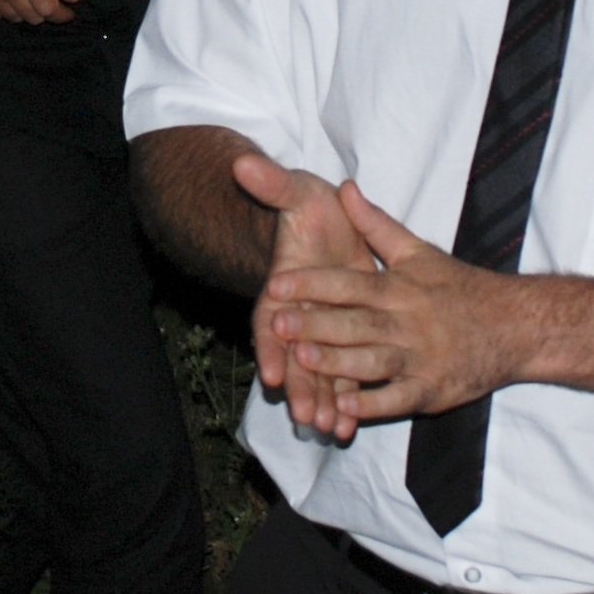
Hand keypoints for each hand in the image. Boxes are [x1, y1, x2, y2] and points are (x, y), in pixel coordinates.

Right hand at [233, 153, 374, 436]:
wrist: (323, 220)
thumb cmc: (307, 207)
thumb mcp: (293, 190)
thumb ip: (270, 182)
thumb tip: (242, 162)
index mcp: (282, 285)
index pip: (269, 321)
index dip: (271, 347)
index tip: (273, 374)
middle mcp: (296, 315)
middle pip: (293, 357)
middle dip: (300, 387)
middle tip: (306, 417)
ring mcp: (318, 330)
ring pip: (317, 373)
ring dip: (323, 402)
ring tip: (331, 431)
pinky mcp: (342, 337)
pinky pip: (341, 374)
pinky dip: (344, 400)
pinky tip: (351, 427)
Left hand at [260, 183, 520, 435]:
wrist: (515, 326)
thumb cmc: (460, 287)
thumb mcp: (419, 252)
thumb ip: (376, 224)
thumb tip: (343, 188)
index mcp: (400, 287)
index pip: (350, 284)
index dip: (313, 284)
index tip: (276, 285)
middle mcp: (407, 322)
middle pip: (356, 324)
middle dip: (316, 325)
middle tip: (278, 324)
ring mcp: (419, 359)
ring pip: (373, 362)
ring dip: (338, 363)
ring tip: (302, 361)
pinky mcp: (430, 391)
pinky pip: (397, 400)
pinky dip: (372, 404)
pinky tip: (344, 407)